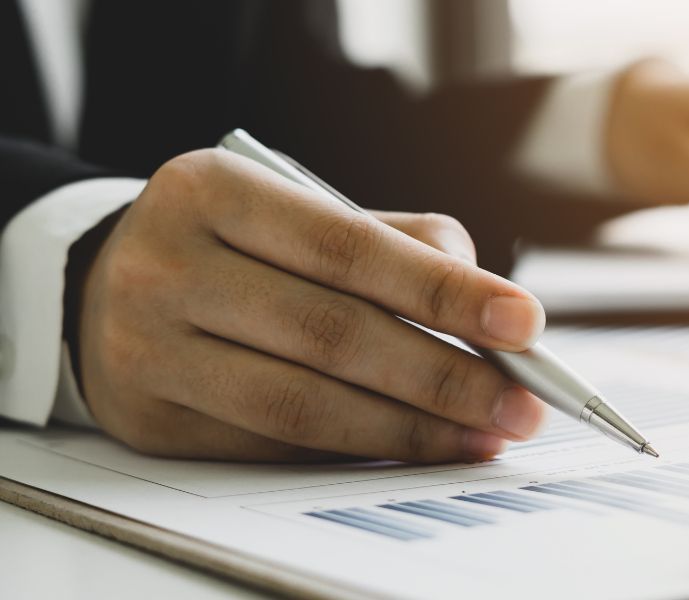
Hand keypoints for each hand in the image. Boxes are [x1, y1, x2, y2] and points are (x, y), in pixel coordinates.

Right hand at [76, 149, 547, 461]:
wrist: (106, 286)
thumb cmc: (235, 245)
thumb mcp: (297, 210)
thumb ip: (395, 242)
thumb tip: (491, 308)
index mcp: (214, 191)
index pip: (349, 247)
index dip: (444, 290)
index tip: (524, 322)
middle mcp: (168, 266)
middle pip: (332, 333)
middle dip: (445, 375)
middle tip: (521, 402)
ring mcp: (149, 349)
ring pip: (304, 404)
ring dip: (411, 427)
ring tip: (483, 434)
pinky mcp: (154, 420)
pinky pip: (276, 444)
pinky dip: (359, 448)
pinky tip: (416, 445)